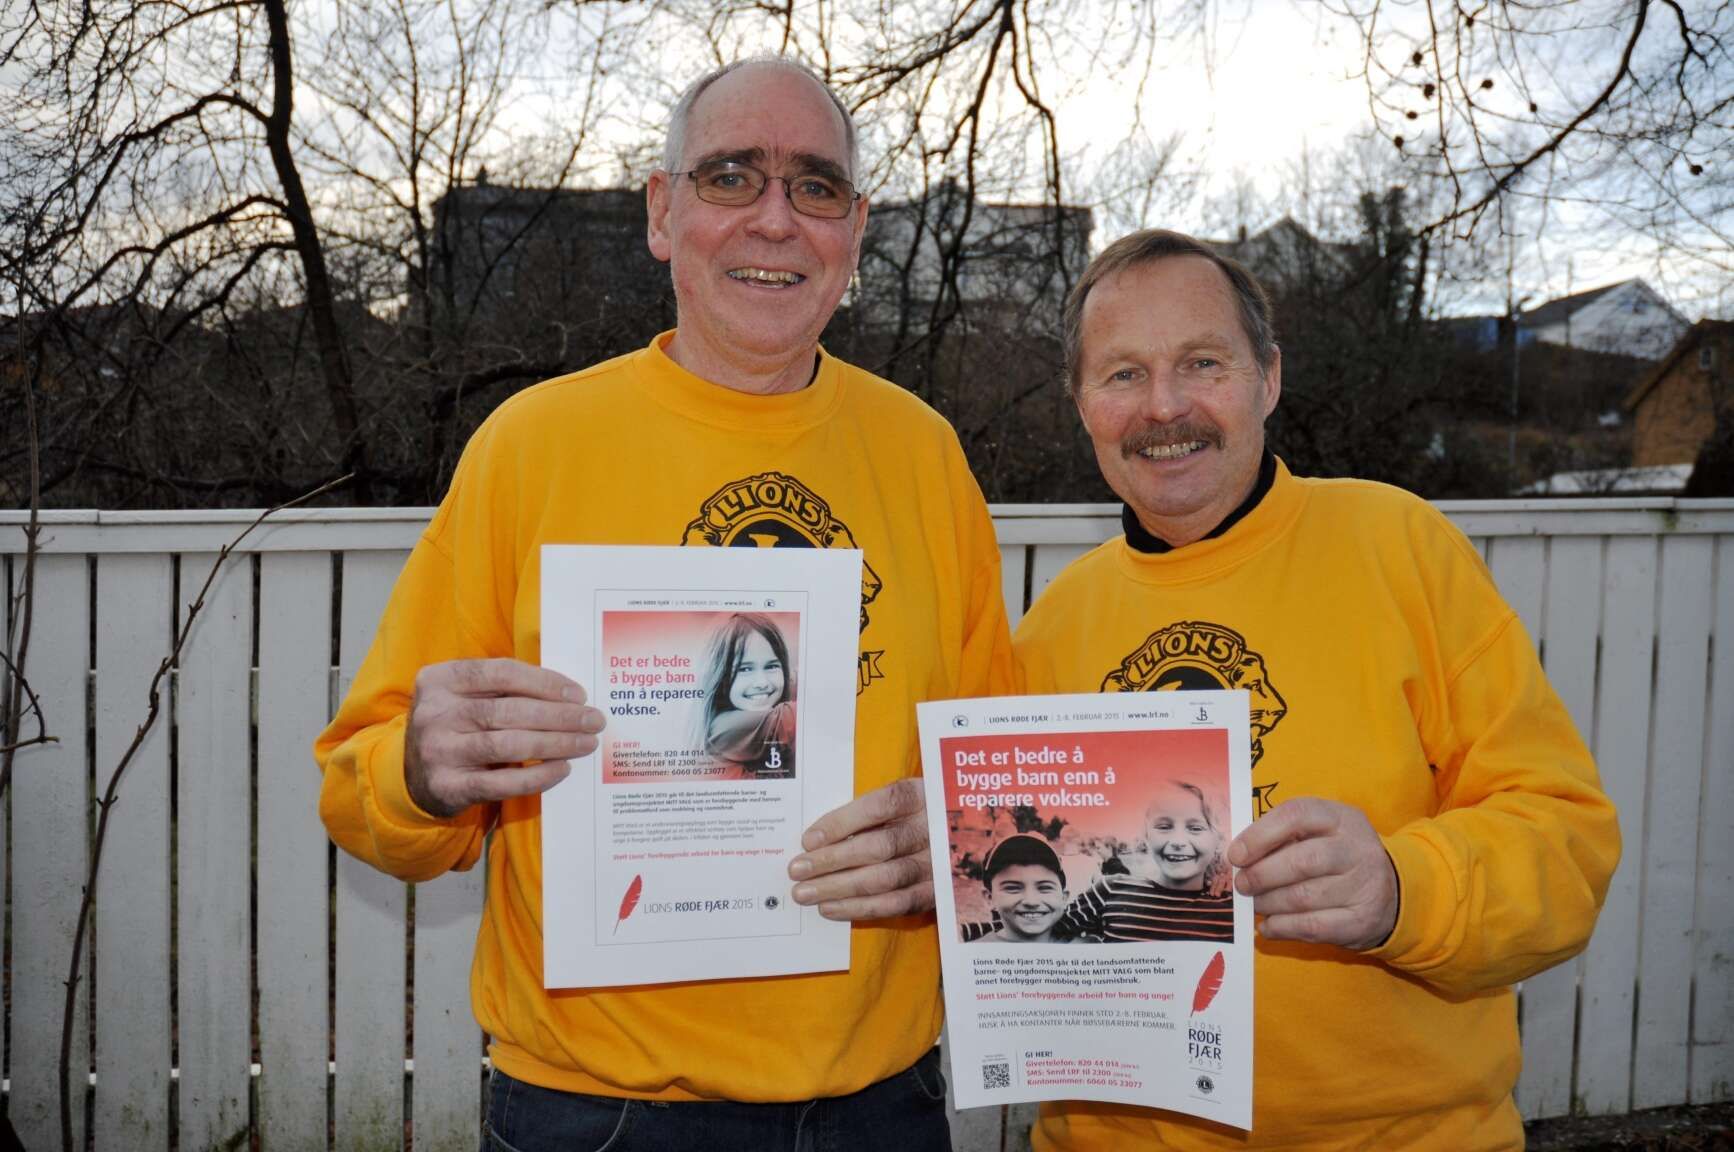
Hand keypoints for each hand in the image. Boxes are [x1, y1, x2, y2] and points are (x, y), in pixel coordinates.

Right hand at [404, 658, 604, 817]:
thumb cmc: (456, 727)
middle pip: (510, 710)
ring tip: (586, 743)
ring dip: (556, 743)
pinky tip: (562, 769)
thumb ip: (503, 689)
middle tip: (594, 720)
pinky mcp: (447, 786)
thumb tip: (569, 694)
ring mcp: (438, 751)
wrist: (411, 776)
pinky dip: (537, 776)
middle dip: (561, 715)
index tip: (578, 694)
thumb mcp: (465, 697)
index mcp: (440, 679)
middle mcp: (434, 712)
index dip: (545, 682)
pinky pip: (501, 783)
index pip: (502, 672)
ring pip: (508, 745)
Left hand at [788, 778, 932, 919]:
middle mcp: (934, 829)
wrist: (965, 837)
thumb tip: (818, 837)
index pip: (880, 806)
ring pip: (885, 879)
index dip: (842, 822)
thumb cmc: (918, 814)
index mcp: (923, 795)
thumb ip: (870, 810)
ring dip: (840, 888)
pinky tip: (831, 908)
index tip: (808, 839)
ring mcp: (938, 864)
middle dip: (832, 860)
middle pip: (879, 846)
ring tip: (805, 893)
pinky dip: (861, 908)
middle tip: (796, 870)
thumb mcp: (905, 798)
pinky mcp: (938, 893)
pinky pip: (897, 904)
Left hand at [1228, 796, 1398, 949]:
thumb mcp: (1320, 832)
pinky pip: (1313, 926)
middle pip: (1302, 861)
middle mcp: (1357, 849)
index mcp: (1341, 818)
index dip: (1260, 835)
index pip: (1296, 816)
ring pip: (1304, 897)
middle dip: (1262, 875)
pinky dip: (1282, 927)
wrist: (1392, 891)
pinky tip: (1268, 926)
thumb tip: (1238, 856)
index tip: (1236, 855)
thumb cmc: (1338, 856)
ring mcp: (1364, 886)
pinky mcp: (1362, 920)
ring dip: (1269, 903)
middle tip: (1242, 884)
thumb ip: (1283, 836)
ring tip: (1254, 903)